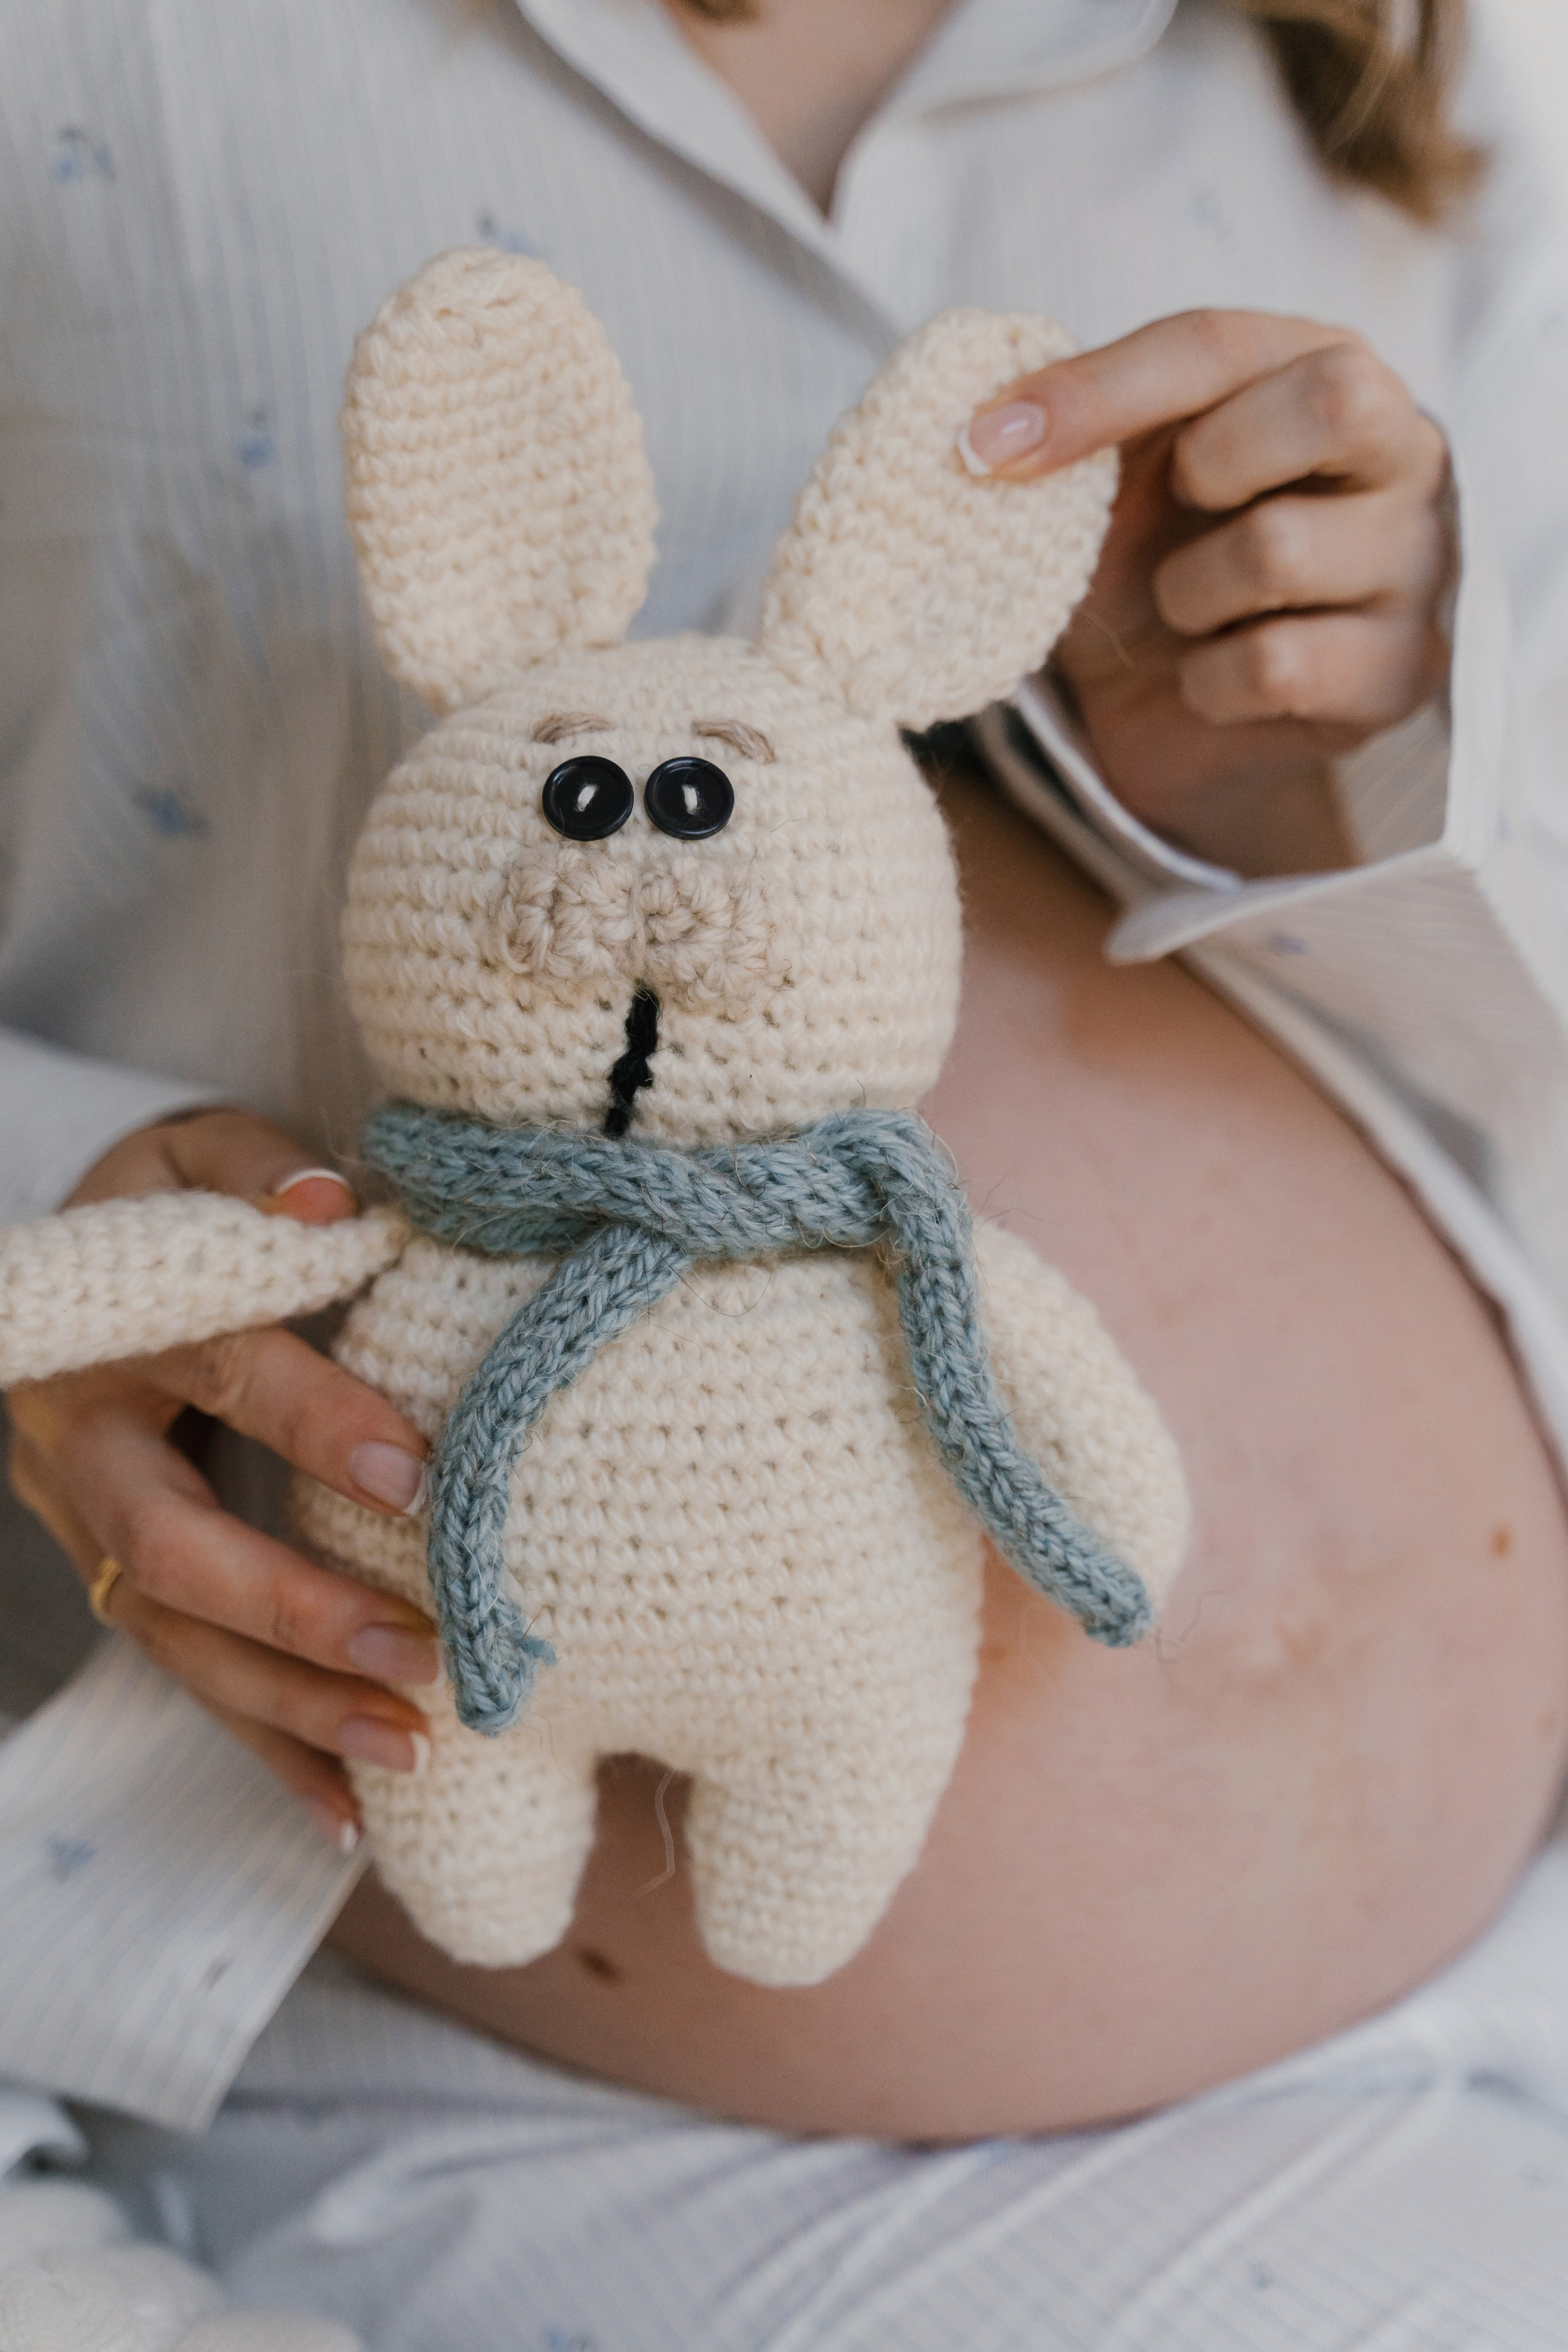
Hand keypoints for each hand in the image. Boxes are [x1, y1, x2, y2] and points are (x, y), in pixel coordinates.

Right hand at [6, 1107, 438, 1848]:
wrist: (81, 1265)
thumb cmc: (169, 1207)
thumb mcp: (198, 1155)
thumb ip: (262, 1172)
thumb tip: (332, 1206)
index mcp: (113, 1330)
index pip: (221, 1372)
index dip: (314, 1421)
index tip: (418, 1472)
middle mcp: (83, 1446)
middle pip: (171, 1548)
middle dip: (292, 1608)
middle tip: (415, 1648)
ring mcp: (87, 1530)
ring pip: (177, 1641)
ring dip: (293, 1705)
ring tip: (412, 1746)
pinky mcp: (118, 1584)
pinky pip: (192, 1679)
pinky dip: (270, 1750)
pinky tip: (353, 1813)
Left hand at [964, 311, 1455, 873]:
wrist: (1173, 717)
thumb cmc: (1149, 564)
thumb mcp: (1104, 482)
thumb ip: (1071, 425)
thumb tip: (976, 427)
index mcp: (1327, 368)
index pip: (1219, 343)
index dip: (1098, 390)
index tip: (986, 445)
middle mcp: (1406, 453)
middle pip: (1332, 401)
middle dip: (1212, 464)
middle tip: (1176, 511)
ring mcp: (1418, 567)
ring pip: (1279, 548)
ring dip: (1186, 593)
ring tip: (1187, 612)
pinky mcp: (1402, 675)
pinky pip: (1278, 666)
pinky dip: (1210, 682)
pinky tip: (1212, 681)